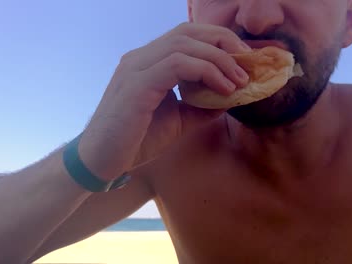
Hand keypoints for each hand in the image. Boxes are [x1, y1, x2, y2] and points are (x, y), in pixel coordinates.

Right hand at [78, 22, 250, 179]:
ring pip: (185, 44)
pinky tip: (223, 89)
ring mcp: (136, 68)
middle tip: (247, 63)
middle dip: (224, 42)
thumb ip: (203, 105)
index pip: (187, 36)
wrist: (103, 163)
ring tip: (239, 81)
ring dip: (219, 59)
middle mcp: (140, 58)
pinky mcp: (137, 85)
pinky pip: (178, 64)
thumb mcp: (179, 119)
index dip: (218, 41)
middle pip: (188, 32)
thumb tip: (232, 96)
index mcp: (148, 62)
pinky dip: (207, 72)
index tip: (243, 60)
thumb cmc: (137, 140)